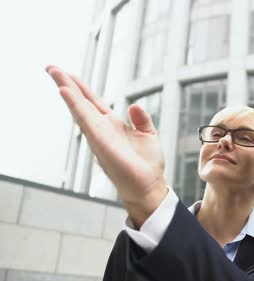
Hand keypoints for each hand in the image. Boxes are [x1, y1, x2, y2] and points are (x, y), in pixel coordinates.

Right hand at [46, 65, 167, 226]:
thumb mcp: (148, 135)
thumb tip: (134, 105)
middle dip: (67, 84)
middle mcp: (102, 129)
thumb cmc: (147, 165)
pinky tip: (67, 94)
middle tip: (51, 67)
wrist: (149, 186)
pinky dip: (76, 107)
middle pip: (81, 103)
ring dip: (68, 91)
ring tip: (56, 74)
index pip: (93, 102)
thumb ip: (141, 119)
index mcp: (113, 126)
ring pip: (80, 109)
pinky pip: (86, 122)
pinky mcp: (101, 143)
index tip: (68, 74)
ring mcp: (99, 136)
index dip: (81, 88)